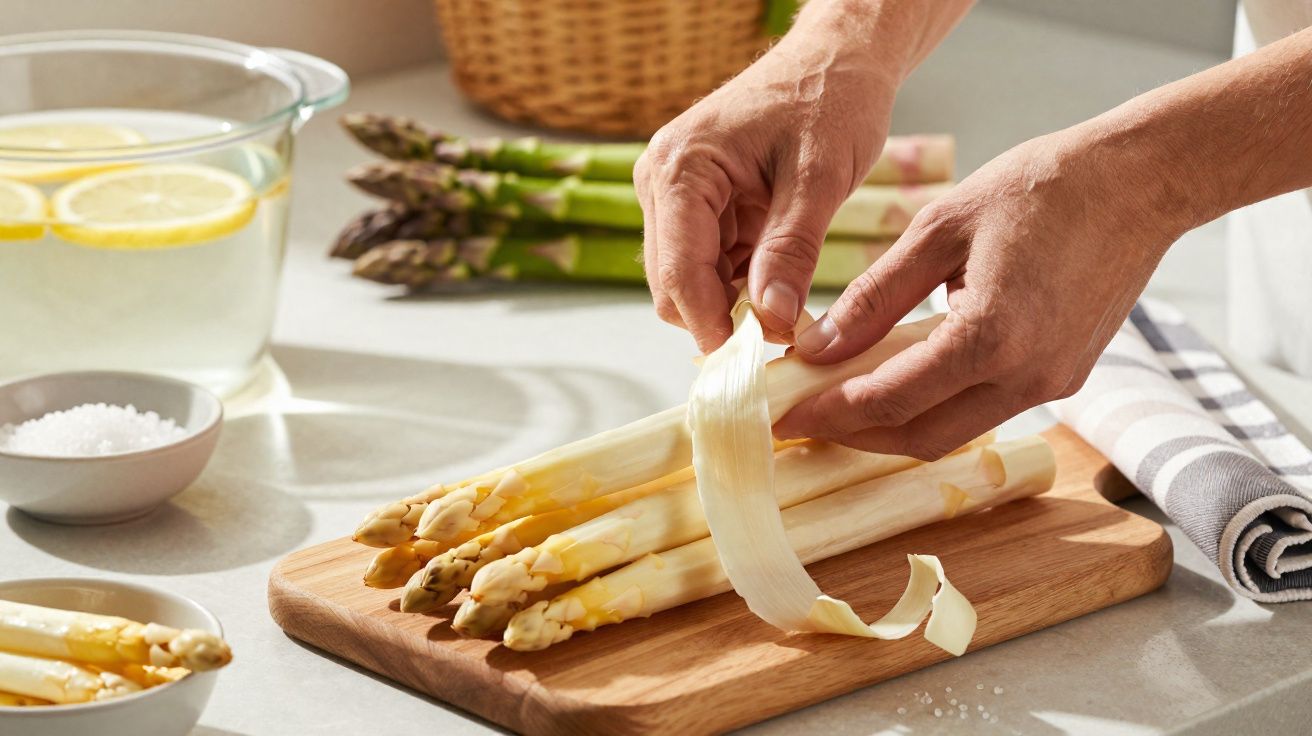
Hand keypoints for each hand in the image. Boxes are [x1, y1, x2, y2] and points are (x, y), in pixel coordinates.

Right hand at [635, 10, 898, 352]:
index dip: (714, 326)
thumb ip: (792, 250)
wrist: (835, 60)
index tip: (757, 363)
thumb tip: (773, 320)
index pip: (679, 273)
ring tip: (791, 298)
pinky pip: (708, 267)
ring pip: (687, 284)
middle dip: (722, 318)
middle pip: (672, 286)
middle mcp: (661, 182)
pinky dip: (740, 285)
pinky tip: (780, 277)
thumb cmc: (829, 98)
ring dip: (733, 303)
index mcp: (680, 169)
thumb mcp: (820, 177)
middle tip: (786, 333)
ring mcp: (674, 196)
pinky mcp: (696, 207)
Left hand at [775, 129, 1197, 459]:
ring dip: (893, 425)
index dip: (828, 413)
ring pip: (953, 433)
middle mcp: (1027, 377)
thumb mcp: (938, 227)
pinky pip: (985, 411)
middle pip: (920, 437)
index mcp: (991, 336)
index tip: (781, 414)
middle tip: (802, 416)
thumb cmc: (1039, 188)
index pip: (889, 400)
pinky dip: (934, 406)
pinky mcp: (1065, 377)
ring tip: (839, 400)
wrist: (1139, 182)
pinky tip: (898, 380)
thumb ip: (875, 295)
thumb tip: (819, 346)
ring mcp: (1053, 384)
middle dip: (853, 434)